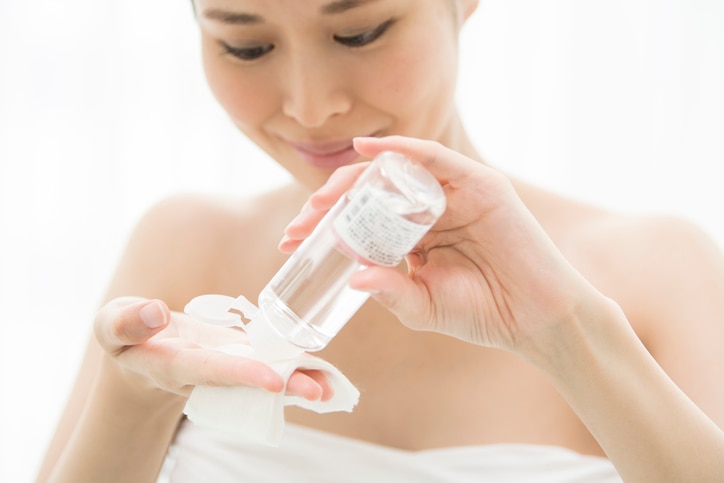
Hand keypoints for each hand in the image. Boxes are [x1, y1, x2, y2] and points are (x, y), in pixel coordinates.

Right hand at [94, 297, 332, 400]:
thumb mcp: (111, 326)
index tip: (272, 379)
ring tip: (331, 389)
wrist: (142, 359)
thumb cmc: (124, 338)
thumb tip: (155, 312)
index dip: (240, 374)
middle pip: (247, 381)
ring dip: (297, 382)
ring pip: (262, 376)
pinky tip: (323, 374)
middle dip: (282, 386)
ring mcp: (225, 367)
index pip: (209, 369)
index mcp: (174, 365)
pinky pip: (265, 364)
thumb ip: (126, 322)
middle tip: (319, 392)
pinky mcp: (236, 358)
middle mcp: (207, 372)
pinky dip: (293, 369)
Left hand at [280, 136, 597, 352]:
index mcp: (415, 237)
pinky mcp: (479, 185)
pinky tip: (369, 151)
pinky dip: (402, 151)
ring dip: (354, 182)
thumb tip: (351, 278)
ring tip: (321, 201)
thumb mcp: (423, 304)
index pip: (361, 222)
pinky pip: (435, 159)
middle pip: (370, 195)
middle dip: (330, 206)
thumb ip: (389, 290)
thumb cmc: (482, 312)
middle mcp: (430, 210)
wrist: (535, 319)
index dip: (325, 228)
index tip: (291, 241)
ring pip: (395, 175)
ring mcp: (454, 195)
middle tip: (300, 224)